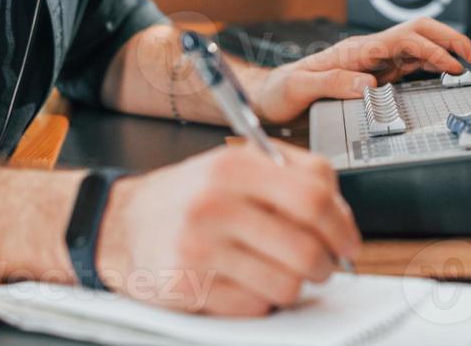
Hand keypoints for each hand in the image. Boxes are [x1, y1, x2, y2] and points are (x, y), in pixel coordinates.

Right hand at [93, 142, 359, 315]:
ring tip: (280, 271)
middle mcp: (215, 203)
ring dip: (295, 285)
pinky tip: (246, 281)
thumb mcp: (233, 164)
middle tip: (325, 264)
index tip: (349, 240)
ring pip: (286, 285)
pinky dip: (261, 300)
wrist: (121, 224)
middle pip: (306, 247)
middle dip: (328, 264)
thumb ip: (290, 174)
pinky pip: (254, 307)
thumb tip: (339, 210)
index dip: (343, 224)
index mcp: (233, 165)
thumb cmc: (188, 196)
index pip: (313, 197)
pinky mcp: (188, 287)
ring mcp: (199, 248)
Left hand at [252, 16, 470, 123]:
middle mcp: (368, 53)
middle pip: (417, 34)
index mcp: (355, 51)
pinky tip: (446, 72)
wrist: (269, 99)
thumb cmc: (280, 92)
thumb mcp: (299, 88)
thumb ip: (331, 82)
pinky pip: (410, 66)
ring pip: (418, 47)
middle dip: (450, 40)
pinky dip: (432, 66)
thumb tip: (368, 85)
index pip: (402, 40)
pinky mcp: (374, 76)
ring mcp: (373, 63)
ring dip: (446, 50)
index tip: (452, 64)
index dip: (431, 49)